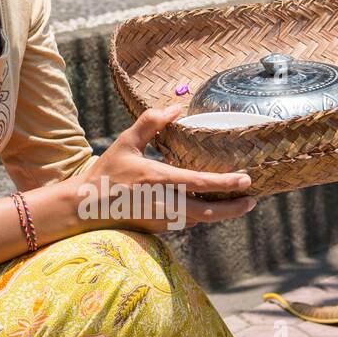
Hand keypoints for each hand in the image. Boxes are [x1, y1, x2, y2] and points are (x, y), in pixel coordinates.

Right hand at [74, 103, 257, 232]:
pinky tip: (205, 206)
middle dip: (234, 208)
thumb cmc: (106, 173)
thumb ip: (150, 122)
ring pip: (199, 219)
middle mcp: (164, 203)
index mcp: (158, 179)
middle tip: (252, 200)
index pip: (201, 183)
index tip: (246, 180)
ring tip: (236, 202)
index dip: (227, 183)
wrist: (85, 207)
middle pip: (209, 212)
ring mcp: (161, 219)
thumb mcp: (126, 142)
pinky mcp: (157, 228)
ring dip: (218, 212)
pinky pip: (185, 222)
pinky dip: (199, 215)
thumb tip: (174, 108)